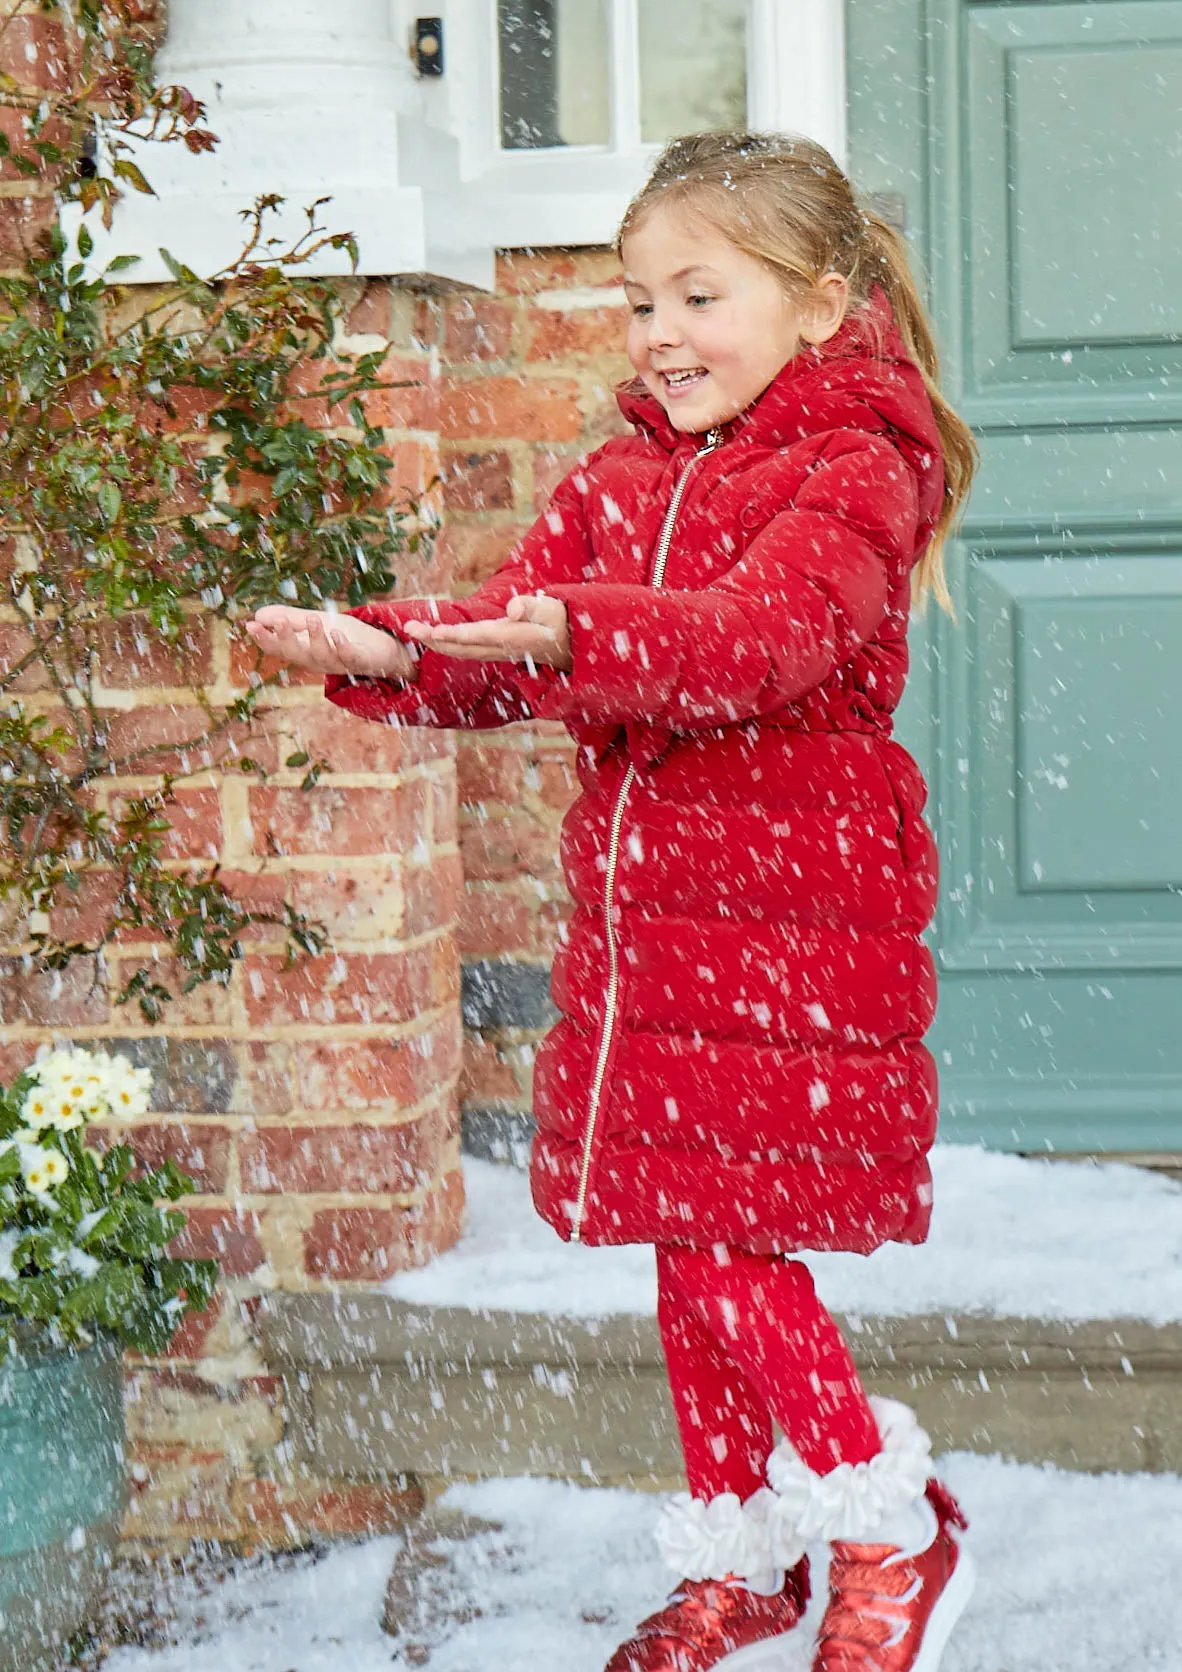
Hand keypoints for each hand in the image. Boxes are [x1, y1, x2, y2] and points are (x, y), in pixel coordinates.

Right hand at [244, 606, 418, 680]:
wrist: (380, 650)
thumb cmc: (344, 636)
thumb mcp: (314, 622)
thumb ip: (290, 619)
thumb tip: (258, 614)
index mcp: (303, 651)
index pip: (278, 647)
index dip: (264, 638)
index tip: (250, 625)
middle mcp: (317, 660)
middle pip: (296, 654)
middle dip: (286, 639)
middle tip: (277, 622)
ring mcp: (338, 663)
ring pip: (322, 655)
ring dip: (315, 638)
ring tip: (312, 619)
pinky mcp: (360, 661)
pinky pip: (349, 657)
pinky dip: (342, 646)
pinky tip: (336, 632)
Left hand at [403, 593, 571, 670]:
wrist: (568, 644)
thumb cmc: (557, 620)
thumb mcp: (551, 608)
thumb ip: (532, 606)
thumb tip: (512, 607)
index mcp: (512, 637)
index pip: (477, 636)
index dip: (454, 635)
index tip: (433, 632)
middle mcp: (499, 648)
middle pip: (461, 647)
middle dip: (432, 640)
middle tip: (407, 629)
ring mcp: (495, 652)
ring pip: (459, 651)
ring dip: (434, 643)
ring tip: (412, 631)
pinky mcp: (492, 650)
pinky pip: (464, 650)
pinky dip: (445, 645)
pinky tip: (431, 638)